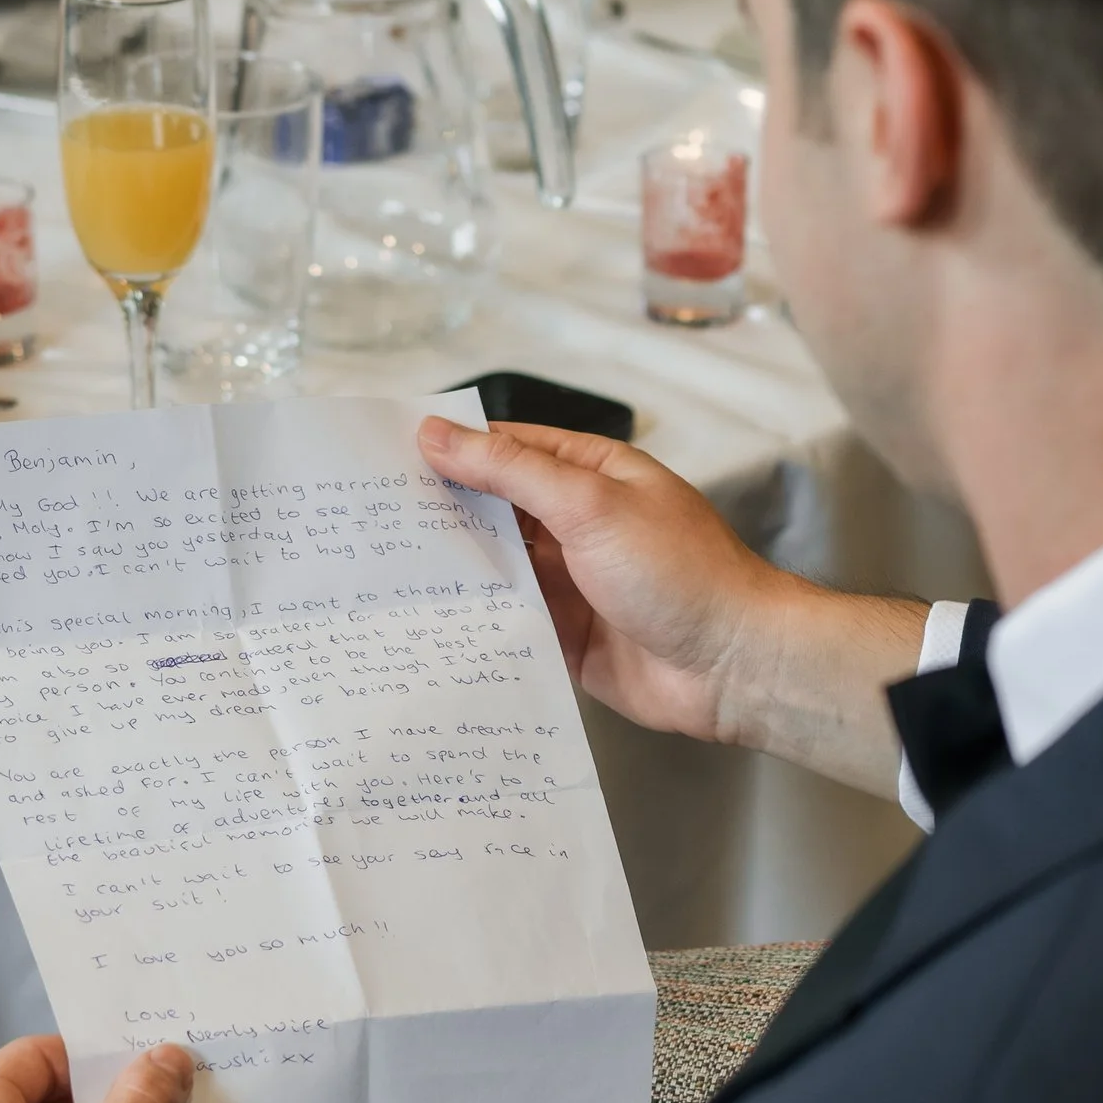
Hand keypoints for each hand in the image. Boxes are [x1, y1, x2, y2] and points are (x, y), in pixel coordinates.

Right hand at [420, 416, 927, 789]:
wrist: (736, 667)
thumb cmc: (681, 572)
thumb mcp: (590, 504)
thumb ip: (510, 472)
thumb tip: (437, 435)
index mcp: (592, 476)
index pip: (507, 449)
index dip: (451, 451)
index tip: (385, 459)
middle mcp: (580, 525)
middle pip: (496, 511)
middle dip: (441, 515)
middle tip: (367, 522)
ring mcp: (574, 584)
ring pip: (499, 571)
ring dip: (454, 573)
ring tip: (378, 575)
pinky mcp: (569, 639)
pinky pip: (512, 625)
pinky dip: (478, 624)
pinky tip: (426, 628)